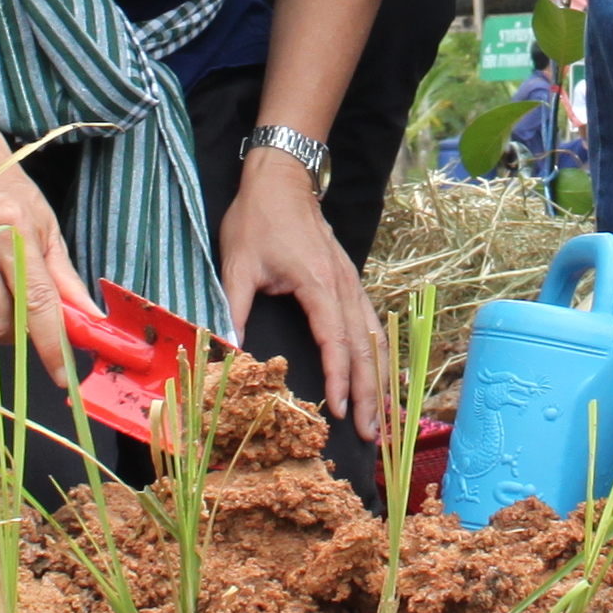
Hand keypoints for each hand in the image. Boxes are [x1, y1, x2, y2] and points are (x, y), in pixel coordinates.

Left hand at [218, 144, 383, 442]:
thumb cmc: (258, 217)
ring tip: (384, 418)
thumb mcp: (236, 262)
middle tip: (374, 435)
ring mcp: (351, 283)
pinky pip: (371, 324)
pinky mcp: (349, 281)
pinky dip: (379, 356)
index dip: (340, 378)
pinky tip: (380, 378)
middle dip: (371, 394)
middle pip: (365, 348)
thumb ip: (234, 306)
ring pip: (375, 338)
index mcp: (318, 283)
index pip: (335, 340)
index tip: (340, 411)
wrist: (283, 177)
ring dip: (381, 380)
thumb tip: (228, 349)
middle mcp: (343, 286)